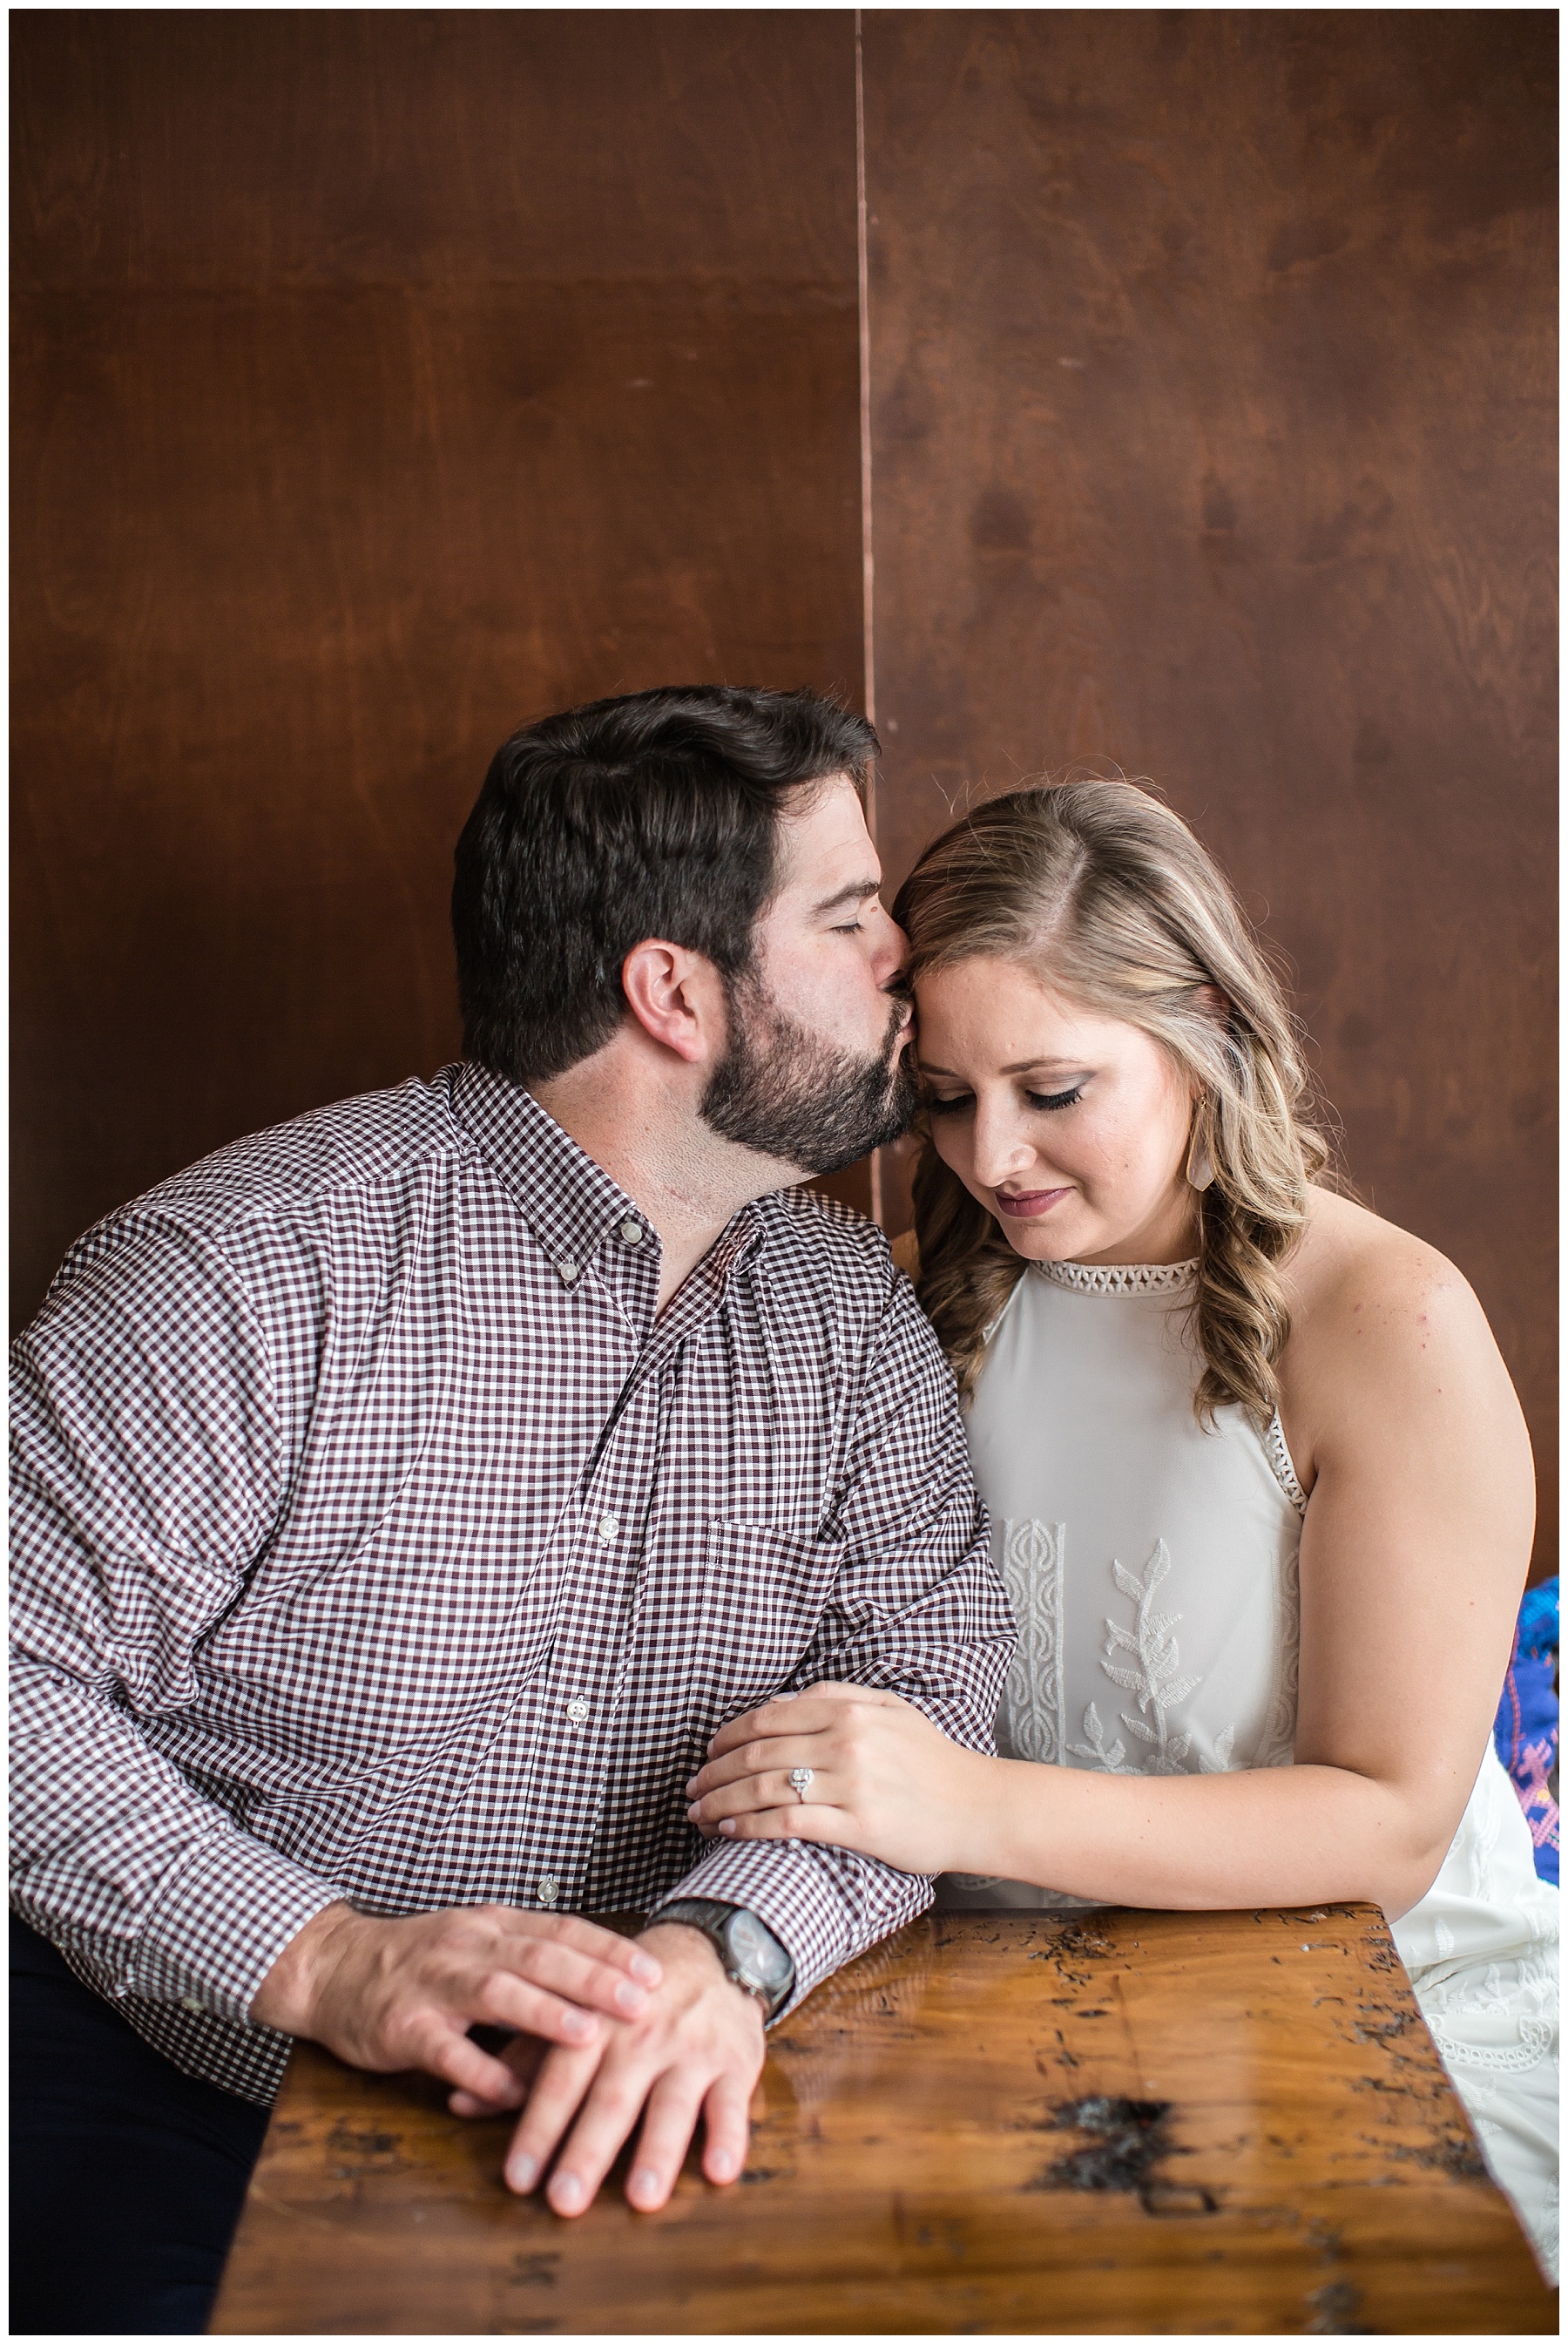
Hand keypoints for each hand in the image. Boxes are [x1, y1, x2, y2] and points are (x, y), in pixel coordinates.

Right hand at [250, 1900, 662, 2107]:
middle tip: (644, 2001)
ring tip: (590, 2035)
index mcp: (493, 1925)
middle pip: (541, 1957)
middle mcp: (468, 1946)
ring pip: (497, 1993)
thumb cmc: (419, 1961)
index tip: (654, 1970)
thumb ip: (530, 1955)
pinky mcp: (403, 2026)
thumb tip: (603, 1976)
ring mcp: (434, 1985)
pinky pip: (446, 2050)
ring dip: (546, 2014)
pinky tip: (513, 2094)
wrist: (333, 1967)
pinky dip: (481, 2072)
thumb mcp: (477, 1942)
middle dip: (595, 1979)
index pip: (562, 1930)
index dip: (609, 1950)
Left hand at [453, 1921, 764, 2215]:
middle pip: (612, 2098)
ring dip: (657, 2149)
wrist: (707, 1951)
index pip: (560, 2080)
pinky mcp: (735, 2060)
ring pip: (673, 2102)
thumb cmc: (628, 2001)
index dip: (539, 2129)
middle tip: (564, 2199)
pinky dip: (730, 2136)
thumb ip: (522, 2062)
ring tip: (641, 2196)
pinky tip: (720, 2171)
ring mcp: (690, 2050)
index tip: (518, 2179)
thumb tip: (458, 2101)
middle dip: (588, 2149)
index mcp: (595, 2027)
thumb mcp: (574, 2017)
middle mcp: (641, 2038)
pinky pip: (733, 2101)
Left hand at [686, 1681, 992, 1875]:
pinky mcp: (858, 1825)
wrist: (977, 1806)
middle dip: (715, 1772)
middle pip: (759, 1753)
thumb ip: (839, 1697)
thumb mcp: (891, 1710)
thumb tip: (787, 1701)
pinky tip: (729, 1831)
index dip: (729, 1736)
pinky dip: (750, 1826)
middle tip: (691, 1788)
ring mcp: (851, 1784)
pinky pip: (789, 1823)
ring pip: (766, 1788)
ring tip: (699, 1814)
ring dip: (722, 1802)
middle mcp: (846, 1742)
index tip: (709, 1752)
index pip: (769, 1718)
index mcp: (850, 1710)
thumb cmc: (933, 1761)